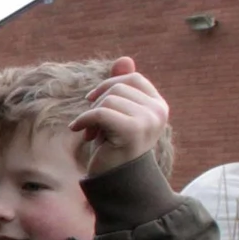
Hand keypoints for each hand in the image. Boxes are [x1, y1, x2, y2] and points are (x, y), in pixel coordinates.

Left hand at [70, 57, 168, 177]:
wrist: (116, 181)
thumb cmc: (114, 147)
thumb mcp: (116, 114)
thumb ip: (121, 87)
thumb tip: (124, 59)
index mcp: (159, 106)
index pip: (132, 79)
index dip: (109, 87)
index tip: (93, 103)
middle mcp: (159, 111)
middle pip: (118, 88)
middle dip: (98, 104)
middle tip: (93, 126)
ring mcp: (149, 120)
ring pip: (108, 100)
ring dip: (92, 115)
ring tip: (93, 134)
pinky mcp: (133, 130)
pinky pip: (100, 113)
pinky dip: (84, 120)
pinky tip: (79, 131)